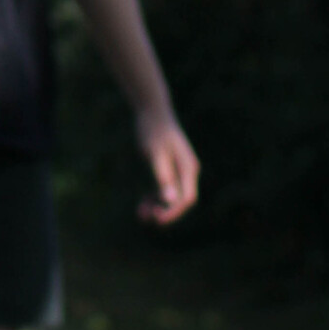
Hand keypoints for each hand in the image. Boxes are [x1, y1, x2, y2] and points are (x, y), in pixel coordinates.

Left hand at [136, 110, 199, 225]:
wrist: (151, 111)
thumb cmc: (152, 130)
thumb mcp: (155, 153)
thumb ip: (163, 176)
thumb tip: (170, 200)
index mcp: (188, 168)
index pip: (187, 198)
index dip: (174, 212)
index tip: (157, 219)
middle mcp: (187, 171)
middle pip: (180, 200)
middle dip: (164, 211)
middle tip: (144, 218)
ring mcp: (179, 170)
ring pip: (171, 197)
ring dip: (158, 206)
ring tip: (140, 214)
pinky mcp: (169, 169)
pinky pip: (165, 189)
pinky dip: (155, 198)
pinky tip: (142, 204)